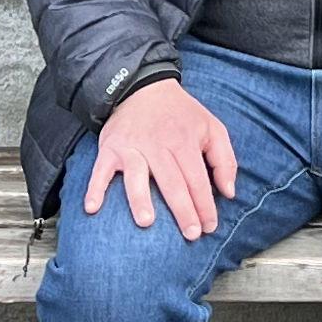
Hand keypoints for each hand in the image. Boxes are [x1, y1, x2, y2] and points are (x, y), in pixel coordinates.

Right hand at [84, 76, 236, 235]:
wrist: (142, 87)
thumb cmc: (181, 114)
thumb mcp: (212, 127)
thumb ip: (225, 160)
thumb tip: (229, 193)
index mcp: (184, 141)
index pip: (197, 178)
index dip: (205, 204)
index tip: (209, 227)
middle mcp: (158, 145)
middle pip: (172, 182)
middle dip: (182, 210)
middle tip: (191, 234)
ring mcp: (132, 147)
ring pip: (137, 176)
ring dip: (140, 199)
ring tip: (146, 222)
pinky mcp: (110, 148)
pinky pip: (100, 170)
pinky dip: (95, 188)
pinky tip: (92, 207)